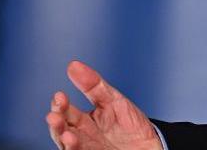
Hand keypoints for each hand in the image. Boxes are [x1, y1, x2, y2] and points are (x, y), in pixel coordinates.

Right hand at [46, 60, 163, 149]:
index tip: (59, 95)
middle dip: (57, 123)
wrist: (152, 147)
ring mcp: (89, 149)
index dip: (60, 104)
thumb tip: (73, 65)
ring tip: (66, 133)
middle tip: (54, 115)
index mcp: (84, 121)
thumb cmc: (132, 126)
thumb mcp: (114, 101)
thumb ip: (94, 85)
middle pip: (62, 130)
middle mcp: (83, 137)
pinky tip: (74, 143)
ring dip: (64, 140)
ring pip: (69, 146)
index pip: (66, 111)